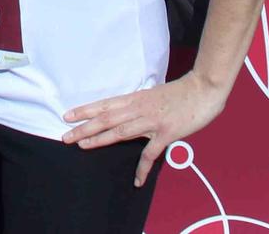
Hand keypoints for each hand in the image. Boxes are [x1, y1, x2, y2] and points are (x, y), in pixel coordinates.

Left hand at [61, 70, 230, 184]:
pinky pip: (151, 153)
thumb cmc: (179, 92)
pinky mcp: (167, 133)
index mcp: (135, 98)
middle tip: (65, 136)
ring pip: (120, 131)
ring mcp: (152, 121)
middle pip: (106, 118)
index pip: (105, 104)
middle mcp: (139, 108)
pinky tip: (137, 180)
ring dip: (100, 139)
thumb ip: (137, 104)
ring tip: (83, 145)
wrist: (202, 89)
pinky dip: (143, 167)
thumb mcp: (152, 94)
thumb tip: (123, 111)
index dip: (85, 110)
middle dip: (84, 127)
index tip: (68, 115)